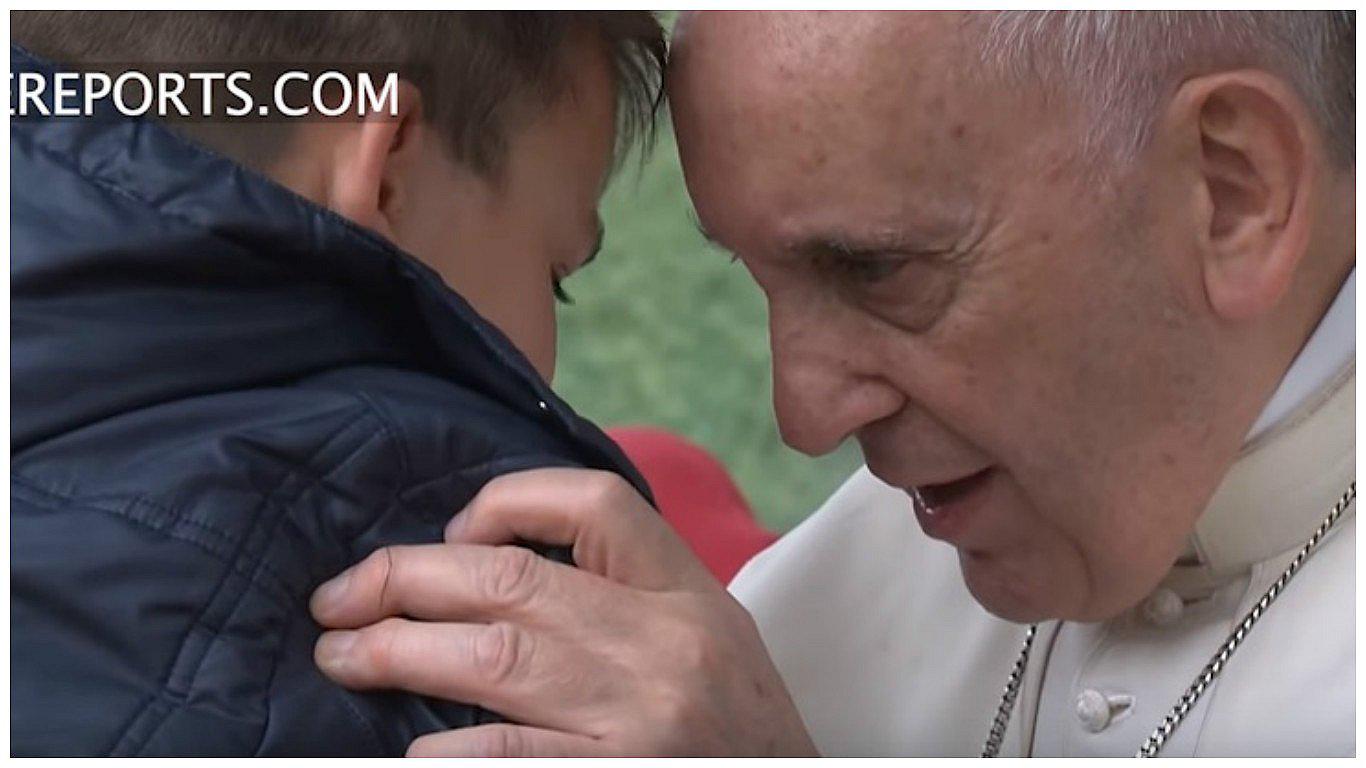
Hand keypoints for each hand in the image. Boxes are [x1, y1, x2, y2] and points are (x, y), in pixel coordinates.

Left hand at [309, 467, 817, 756]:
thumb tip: (482, 567)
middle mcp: (668, 648)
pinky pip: (500, 758)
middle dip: (404, 581)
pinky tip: (403, 750)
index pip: (593, 503)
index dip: (504, 504)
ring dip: (394, 654)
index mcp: (690, 597)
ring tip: (339, 656)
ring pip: (491, 659)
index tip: (454, 535)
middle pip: (511, 580)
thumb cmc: (737, 736)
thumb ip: (624, 599)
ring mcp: (640, 722)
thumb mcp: (709, 642)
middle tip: (338, 598)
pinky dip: (438, 751)